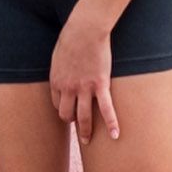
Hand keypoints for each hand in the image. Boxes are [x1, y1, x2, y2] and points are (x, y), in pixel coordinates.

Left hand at [50, 7, 120, 142]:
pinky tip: (115, 135)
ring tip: (88, 141)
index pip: (57, 104)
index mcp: (56, 81)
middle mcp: (68, 88)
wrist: (85, 30)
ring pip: (83, 117)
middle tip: (79, 127)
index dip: (64, 110)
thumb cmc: (72, 37)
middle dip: (72, 121)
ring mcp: (84, 88)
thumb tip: (65, 70)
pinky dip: (111, 123)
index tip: (70, 111)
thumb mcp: (59, 54)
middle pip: (66, 114)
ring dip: (85, 131)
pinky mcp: (100, 85)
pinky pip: (105, 109)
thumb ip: (62, 67)